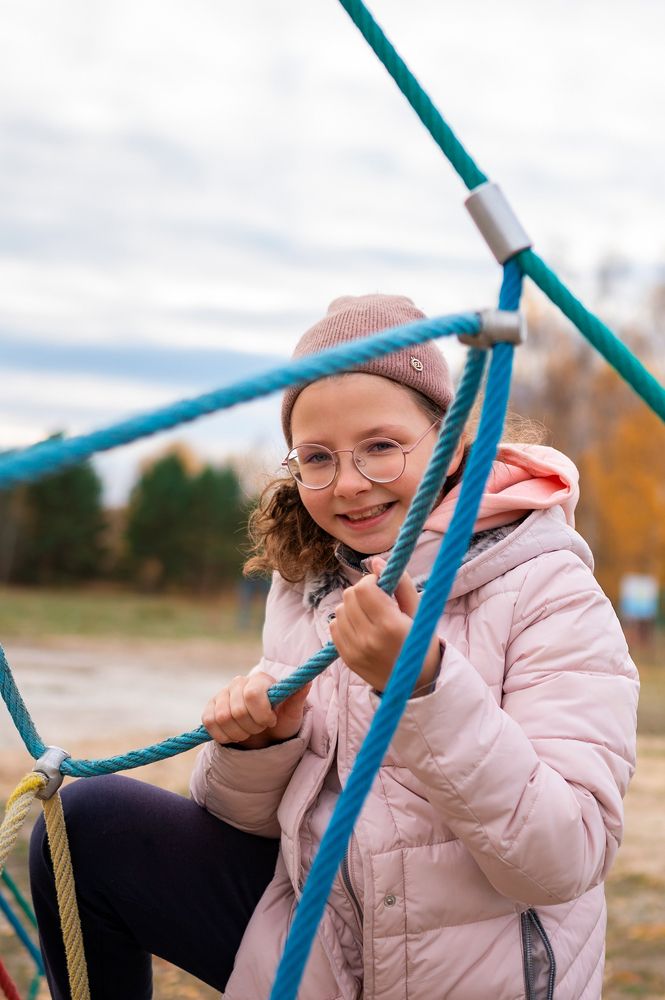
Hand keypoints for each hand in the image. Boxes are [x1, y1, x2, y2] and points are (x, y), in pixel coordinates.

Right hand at [202, 671, 309, 748]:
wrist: (265, 734)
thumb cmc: (281, 721)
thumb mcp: (293, 714)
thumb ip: (297, 698)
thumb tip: (307, 681)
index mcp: (260, 680)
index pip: (252, 695)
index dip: (261, 714)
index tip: (271, 721)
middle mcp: (239, 682)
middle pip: (237, 710)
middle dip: (252, 727)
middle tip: (260, 728)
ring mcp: (222, 694)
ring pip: (222, 718)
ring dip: (238, 733)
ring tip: (249, 732)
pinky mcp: (210, 707)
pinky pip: (209, 723)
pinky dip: (223, 735)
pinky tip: (235, 734)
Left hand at [329, 557, 441, 694]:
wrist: (417, 684)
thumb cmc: (421, 643)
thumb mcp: (420, 612)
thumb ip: (400, 583)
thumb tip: (375, 561)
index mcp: (390, 625)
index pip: (363, 588)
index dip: (371, 582)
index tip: (382, 587)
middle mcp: (369, 639)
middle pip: (349, 596)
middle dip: (362, 592)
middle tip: (377, 601)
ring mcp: (355, 650)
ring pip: (339, 610)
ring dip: (352, 607)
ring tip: (370, 616)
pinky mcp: (347, 658)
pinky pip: (334, 627)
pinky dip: (345, 622)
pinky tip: (361, 627)